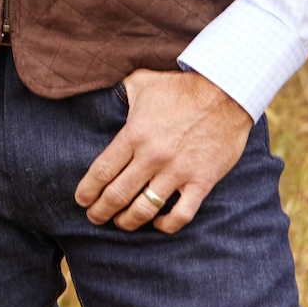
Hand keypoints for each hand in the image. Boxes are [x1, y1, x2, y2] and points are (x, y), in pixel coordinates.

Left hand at [75, 69, 253, 233]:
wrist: (225, 92)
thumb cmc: (180, 87)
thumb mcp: (141, 82)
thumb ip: (119, 92)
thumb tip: (99, 90)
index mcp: (135, 134)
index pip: (103, 170)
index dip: (88, 190)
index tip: (81, 200)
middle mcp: (152, 156)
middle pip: (118, 194)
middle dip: (101, 210)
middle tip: (94, 217)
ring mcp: (177, 171)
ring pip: (144, 208)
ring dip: (128, 221)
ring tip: (120, 223)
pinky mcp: (201, 181)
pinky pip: (181, 214)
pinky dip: (166, 224)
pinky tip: (158, 223)